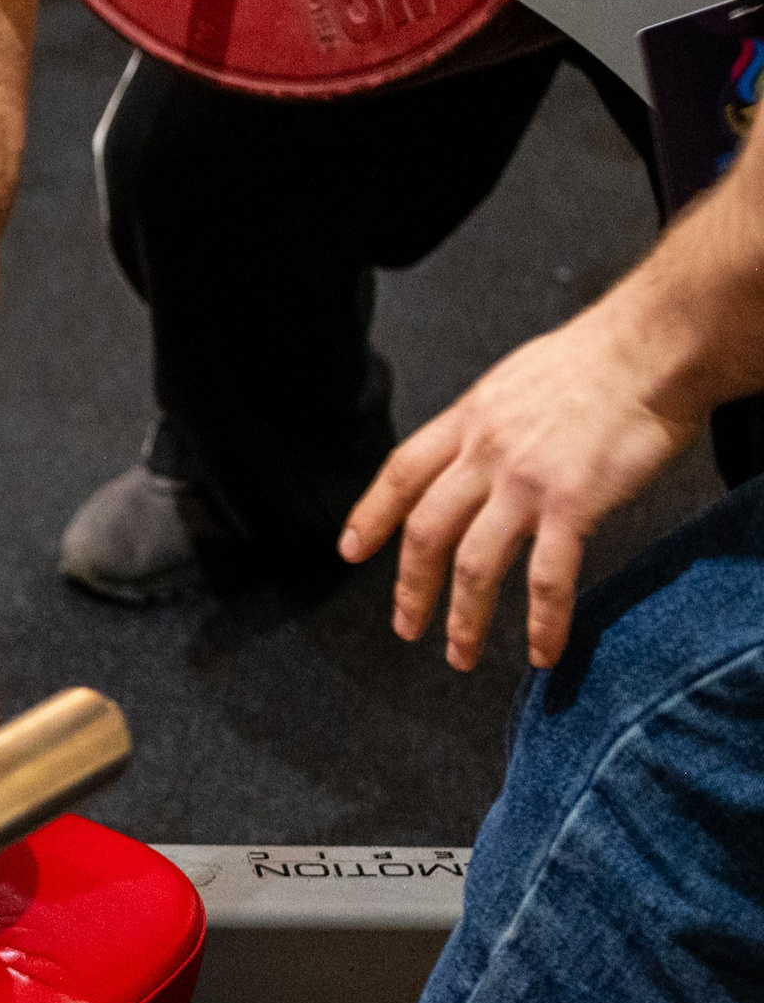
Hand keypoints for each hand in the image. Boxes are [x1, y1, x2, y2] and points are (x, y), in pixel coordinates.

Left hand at [339, 304, 698, 670]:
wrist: (651, 349)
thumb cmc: (595, 361)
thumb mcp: (513, 381)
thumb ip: (487, 422)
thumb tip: (474, 447)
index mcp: (468, 421)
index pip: (400, 473)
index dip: (370, 515)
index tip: (351, 551)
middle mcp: (484, 454)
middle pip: (426, 530)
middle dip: (410, 587)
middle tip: (406, 627)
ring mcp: (525, 481)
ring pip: (474, 564)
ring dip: (464, 618)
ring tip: (460, 653)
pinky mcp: (574, 504)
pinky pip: (549, 578)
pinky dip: (544, 621)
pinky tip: (544, 651)